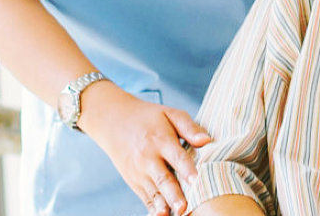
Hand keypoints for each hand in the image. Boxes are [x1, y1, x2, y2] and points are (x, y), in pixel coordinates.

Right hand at [80, 84, 214, 215]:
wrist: (112, 121)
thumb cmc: (147, 117)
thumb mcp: (169, 114)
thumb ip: (189, 127)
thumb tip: (207, 140)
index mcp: (160, 139)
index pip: (176, 156)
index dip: (187, 169)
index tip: (196, 180)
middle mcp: (148, 157)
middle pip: (163, 178)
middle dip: (174, 195)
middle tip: (184, 208)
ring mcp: (139, 172)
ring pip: (154, 192)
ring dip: (164, 205)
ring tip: (174, 213)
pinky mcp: (134, 181)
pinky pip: (145, 197)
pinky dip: (153, 207)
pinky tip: (161, 215)